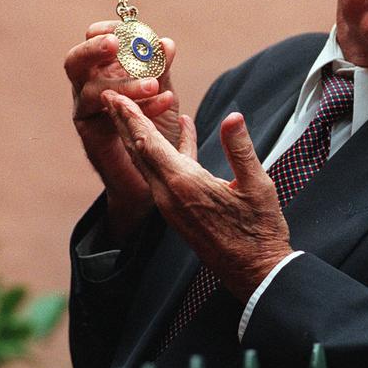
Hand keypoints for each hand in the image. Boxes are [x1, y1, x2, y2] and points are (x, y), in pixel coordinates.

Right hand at [65, 21, 178, 241]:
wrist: (155, 174)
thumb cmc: (156, 128)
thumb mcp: (162, 93)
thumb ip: (162, 69)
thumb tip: (166, 42)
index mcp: (105, 69)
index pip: (95, 41)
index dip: (108, 30)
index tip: (129, 27)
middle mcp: (89, 86)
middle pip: (75, 60)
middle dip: (93, 49)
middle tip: (115, 45)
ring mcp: (86, 110)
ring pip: (91, 89)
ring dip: (124, 83)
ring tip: (154, 85)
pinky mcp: (91, 133)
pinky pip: (106, 116)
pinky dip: (139, 107)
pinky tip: (165, 103)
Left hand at [100, 90, 293, 301]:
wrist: (255, 272)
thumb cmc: (259, 229)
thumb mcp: (256, 185)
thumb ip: (240, 150)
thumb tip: (233, 117)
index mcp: (184, 184)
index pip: (147, 143)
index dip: (131, 116)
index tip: (114, 94)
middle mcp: (168, 195)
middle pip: (137, 151)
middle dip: (123, 121)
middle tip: (108, 95)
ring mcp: (170, 206)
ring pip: (147, 163)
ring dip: (138, 135)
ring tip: (132, 111)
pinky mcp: (178, 212)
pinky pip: (161, 174)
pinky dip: (161, 151)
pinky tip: (180, 134)